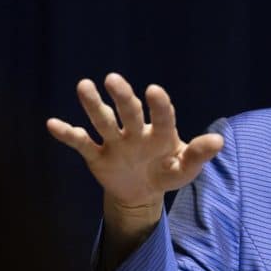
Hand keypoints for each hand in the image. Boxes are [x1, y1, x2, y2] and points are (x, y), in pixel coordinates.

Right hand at [46, 73, 222, 238]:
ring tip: (84, 85)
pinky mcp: (97, 155)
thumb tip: (219, 141)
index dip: (159, 105)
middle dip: (122, 96)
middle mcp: (136, 132)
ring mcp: (115, 142)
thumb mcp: (185, 169)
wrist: (142, 192)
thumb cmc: (167, 173)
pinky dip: (67, 134)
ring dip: (93, 104)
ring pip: (103, 120)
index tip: (153, 90)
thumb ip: (198, 155)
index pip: (162, 116)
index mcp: (161, 133)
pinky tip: (52, 124)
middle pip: (128, 112)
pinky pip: (81, 143)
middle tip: (114, 79)